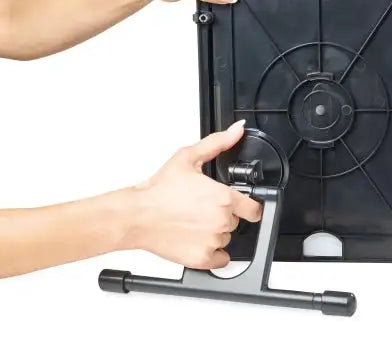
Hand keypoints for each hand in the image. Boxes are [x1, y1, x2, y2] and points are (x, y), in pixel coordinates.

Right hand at [132, 120, 261, 268]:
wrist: (137, 215)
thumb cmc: (159, 190)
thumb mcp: (188, 157)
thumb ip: (218, 143)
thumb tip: (238, 130)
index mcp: (224, 198)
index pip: (254, 209)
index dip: (248, 206)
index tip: (239, 205)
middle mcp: (222, 221)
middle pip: (235, 222)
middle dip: (222, 215)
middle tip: (200, 208)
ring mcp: (213, 241)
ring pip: (226, 239)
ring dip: (214, 233)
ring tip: (192, 222)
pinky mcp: (202, 258)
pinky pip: (220, 259)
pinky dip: (211, 252)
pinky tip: (195, 239)